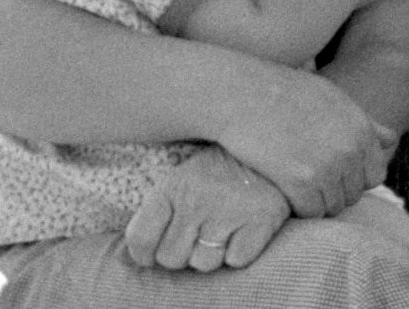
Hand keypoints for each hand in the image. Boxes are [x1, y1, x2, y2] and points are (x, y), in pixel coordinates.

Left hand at [124, 146, 288, 271]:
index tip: (150, 252)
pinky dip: (238, 251)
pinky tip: (241, 228)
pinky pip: (236, 261)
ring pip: (204, 264)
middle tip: (194, 233)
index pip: (140, 237)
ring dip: (210, 252)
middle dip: (180, 252)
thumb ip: (161, 208)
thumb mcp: (182, 174)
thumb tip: (141, 249)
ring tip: (219, 227)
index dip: (142, 253)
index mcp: (174, 185)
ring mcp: (229, 213)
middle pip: (171, 258)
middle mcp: (198, 200)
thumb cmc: (217, 166)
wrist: (267, 143)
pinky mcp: (260, 223)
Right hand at [216, 65, 395, 217]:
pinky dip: (297, 204)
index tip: (329, 166)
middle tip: (304, 169)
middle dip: (333, 188)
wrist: (239, 93)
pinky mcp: (302, 183)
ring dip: (314, 198)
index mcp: (360, 126)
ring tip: (292, 175)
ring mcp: (327, 166)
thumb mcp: (329, 95)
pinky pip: (310, 211)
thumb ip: (364, 121)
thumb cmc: (280, 90)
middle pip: (354, 193)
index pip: (375, 173)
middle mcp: (350, 148)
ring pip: (333, 206)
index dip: (352, 174)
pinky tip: (282, 183)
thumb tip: (393, 137)